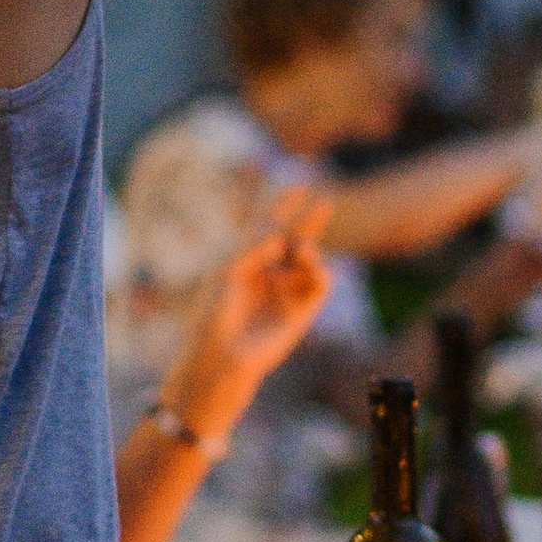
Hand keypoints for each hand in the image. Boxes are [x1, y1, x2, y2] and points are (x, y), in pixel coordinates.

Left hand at [161, 190, 335, 445]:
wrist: (221, 355)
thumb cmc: (214, 313)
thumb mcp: (229, 269)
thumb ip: (254, 245)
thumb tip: (283, 233)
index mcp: (246, 261)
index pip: (269, 228)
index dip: (284, 206)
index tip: (299, 186)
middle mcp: (269, 274)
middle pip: (296, 240)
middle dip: (310, 221)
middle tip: (326, 200)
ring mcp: (286, 292)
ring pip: (309, 259)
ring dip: (309, 247)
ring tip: (301, 249)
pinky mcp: (301, 312)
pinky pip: (321, 283)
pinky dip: (319, 269)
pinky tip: (308, 263)